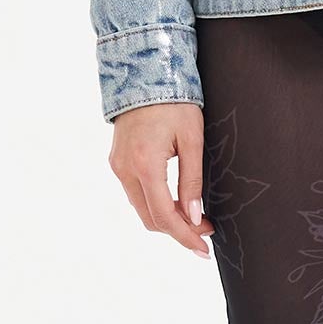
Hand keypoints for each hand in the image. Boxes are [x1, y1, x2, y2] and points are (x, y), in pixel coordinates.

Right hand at [108, 101, 214, 256]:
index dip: (185, 236)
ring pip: (141, 208)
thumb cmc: (175, 103)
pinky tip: (176, 201)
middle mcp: (125, 169)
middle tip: (205, 231)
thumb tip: (194, 217)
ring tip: (195, 217)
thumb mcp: (192, 140)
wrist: (145, 74)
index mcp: (144, 165)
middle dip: (178, 230)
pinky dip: (155, 203)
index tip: (204, 249)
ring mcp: (117, 166)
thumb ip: (192, 181)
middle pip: (150, 218)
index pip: (164, 215)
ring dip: (166, 218)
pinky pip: (136, 193)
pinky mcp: (117, 161)